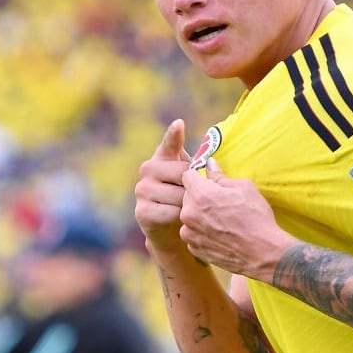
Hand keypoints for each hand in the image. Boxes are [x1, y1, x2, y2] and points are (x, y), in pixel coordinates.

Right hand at [134, 119, 191, 248]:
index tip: (180, 124)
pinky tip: (180, 219)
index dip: (174, 134)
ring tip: (188, 208)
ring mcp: (142, 190)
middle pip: (183, 174)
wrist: (169, 228)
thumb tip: (210, 161)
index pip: (169, 142)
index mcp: (162, 157)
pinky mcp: (142, 211)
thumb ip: (197, 167)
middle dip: (195, 188)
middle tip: (196, 197)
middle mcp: (148, 169)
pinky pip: (172, 213)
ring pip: (179, 196)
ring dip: (189, 205)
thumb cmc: (184, 197)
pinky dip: (181, 218)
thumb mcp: (191, 179)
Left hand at [179, 158, 295, 279]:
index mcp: (200, 195)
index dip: (198, 175)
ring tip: (222, 221)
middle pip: (187, 196)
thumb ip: (221, 176)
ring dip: (200, 215)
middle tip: (221, 202)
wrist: (262, 252)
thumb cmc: (256, 218)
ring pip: (190, 216)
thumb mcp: (244, 188)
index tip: (207, 180)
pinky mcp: (194, 249)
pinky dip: (203, 232)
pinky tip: (221, 234)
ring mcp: (190, 234)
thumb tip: (210, 165)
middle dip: (200, 196)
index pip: (187, 175)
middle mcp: (189, 214)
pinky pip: (194, 234)